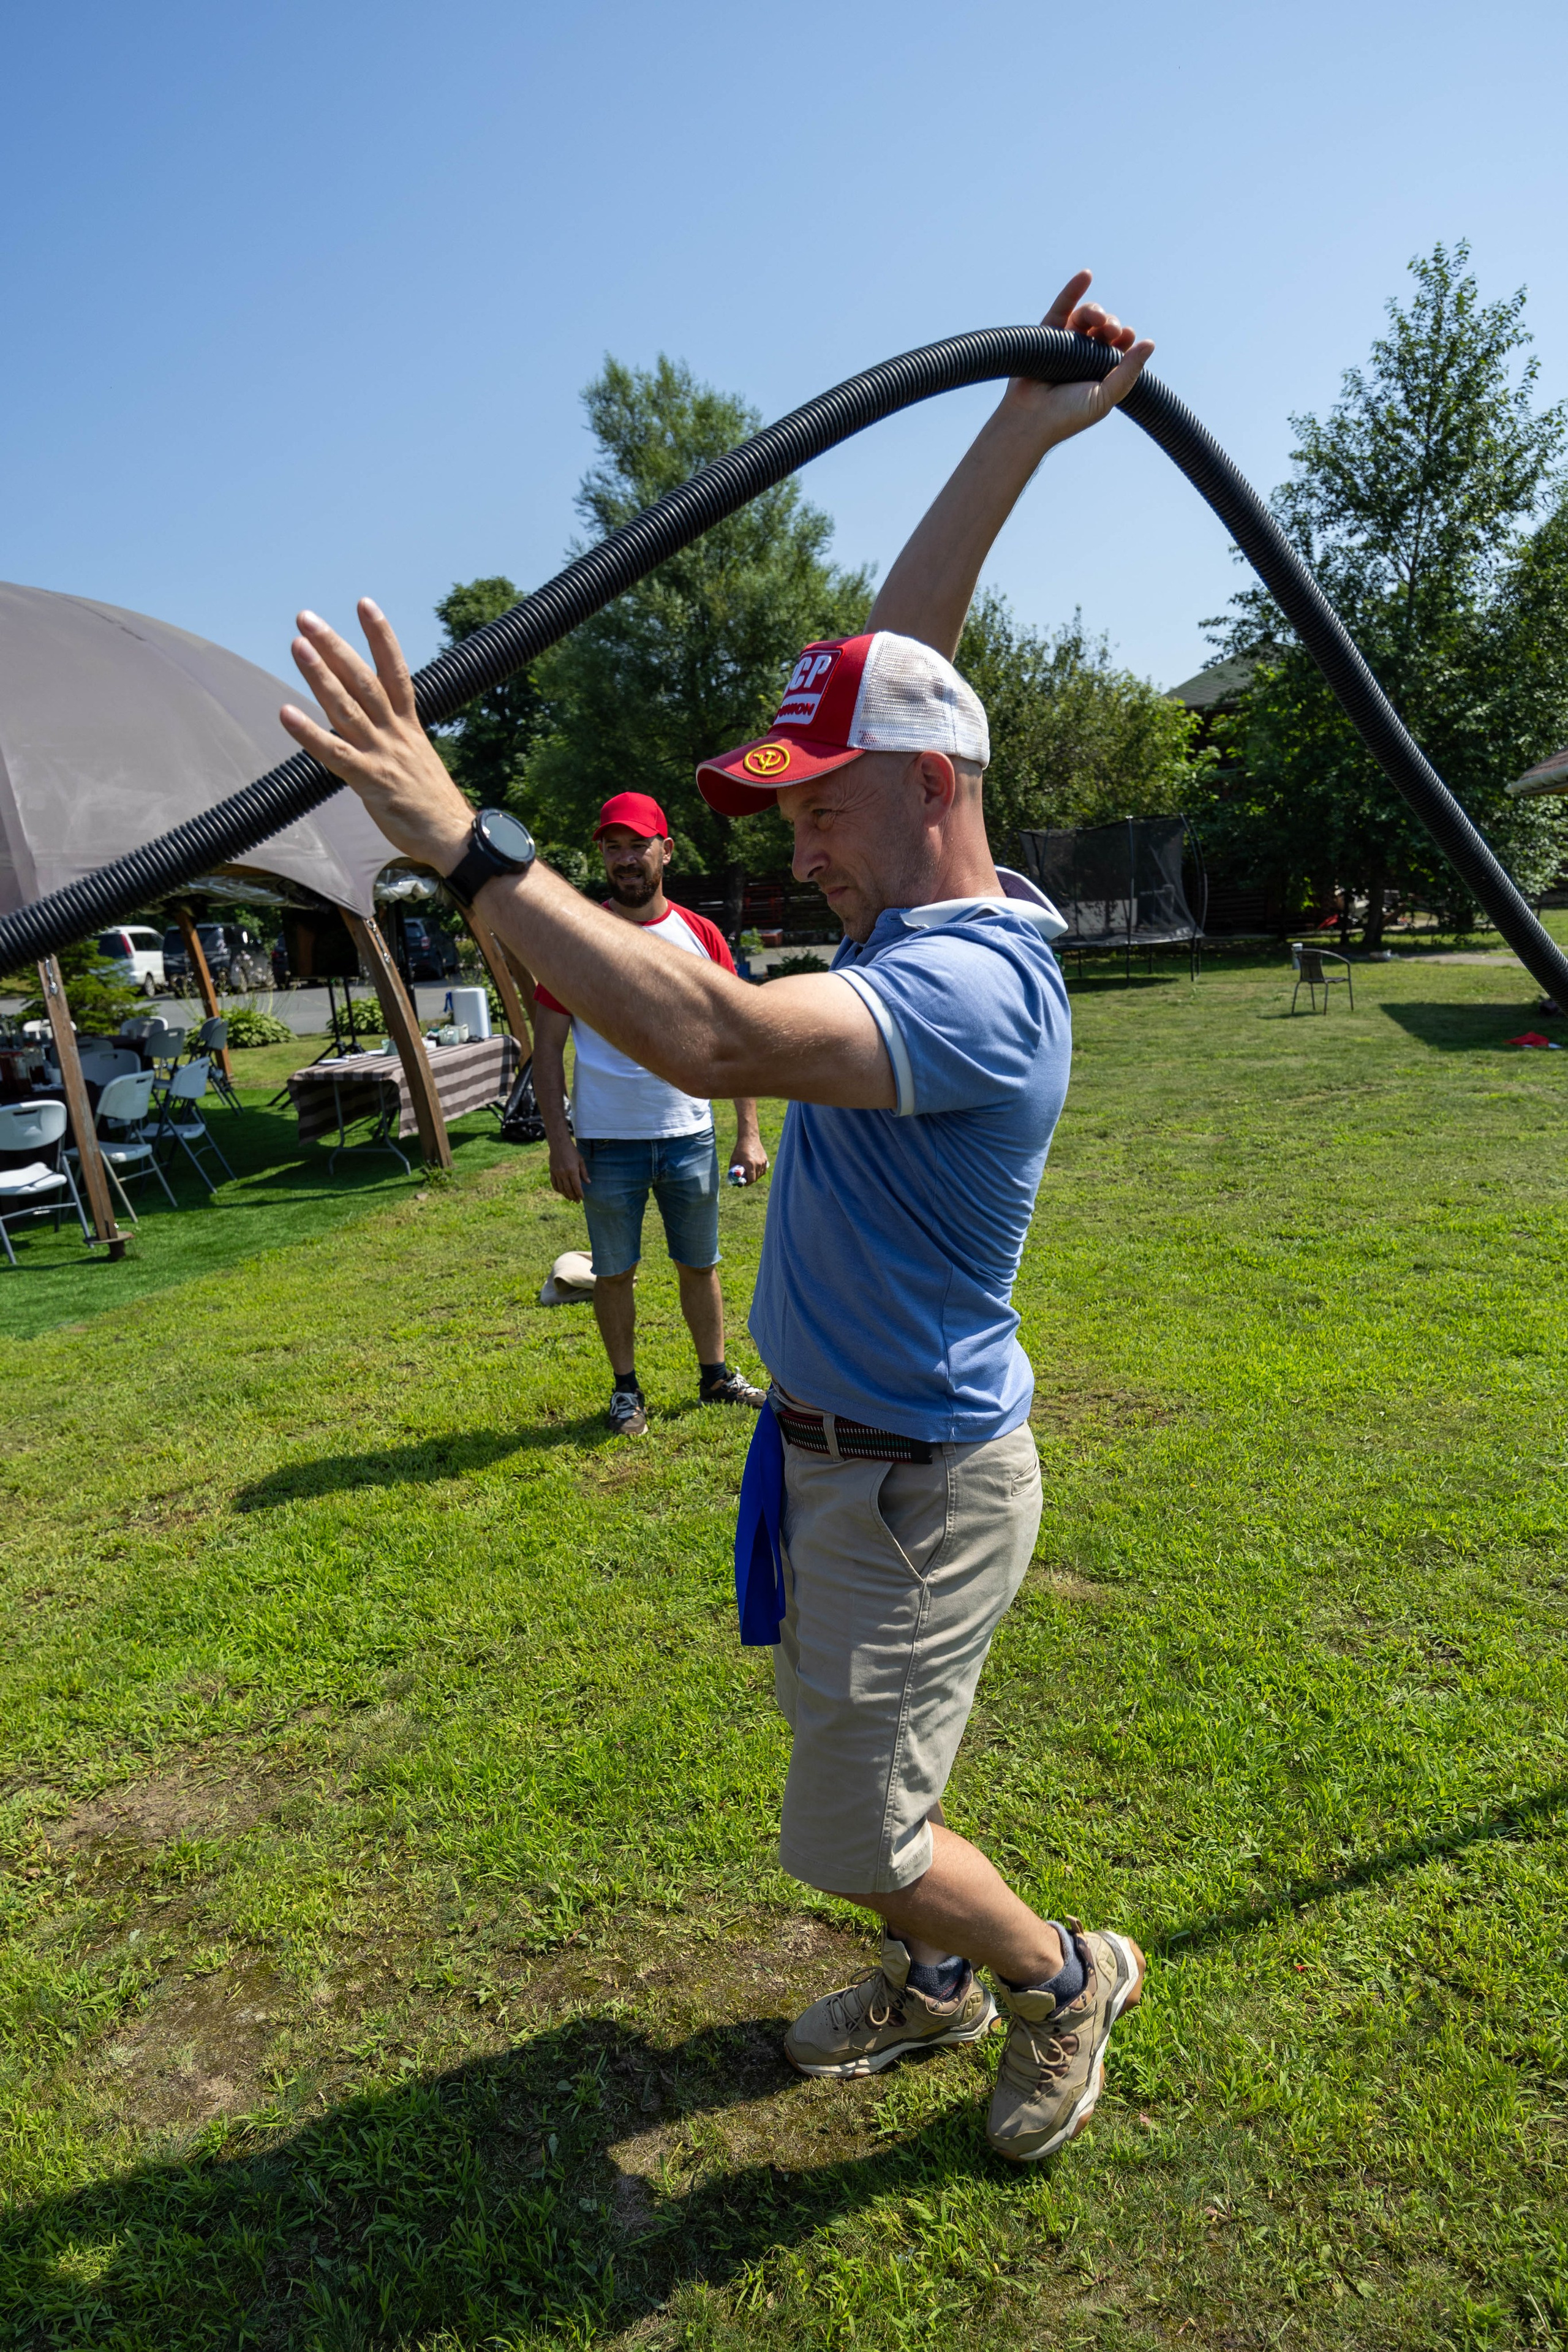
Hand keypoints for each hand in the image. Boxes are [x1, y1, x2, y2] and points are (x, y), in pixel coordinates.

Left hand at [280, 600, 474, 873]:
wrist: (455, 838)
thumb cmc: (432, 804)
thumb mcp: (415, 760)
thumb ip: (391, 738)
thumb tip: (366, 722)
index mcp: (409, 726)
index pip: (395, 671)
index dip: (381, 636)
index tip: (364, 604)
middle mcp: (395, 733)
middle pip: (363, 680)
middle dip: (334, 646)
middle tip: (307, 618)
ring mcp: (383, 755)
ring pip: (347, 707)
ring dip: (320, 675)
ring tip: (297, 646)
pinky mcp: (371, 783)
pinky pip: (335, 754)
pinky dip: (309, 733)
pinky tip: (286, 713)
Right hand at [549, 1142, 590, 1202]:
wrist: (559, 1144)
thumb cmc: (572, 1151)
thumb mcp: (581, 1160)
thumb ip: (584, 1172)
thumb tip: (588, 1183)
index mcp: (572, 1170)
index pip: (576, 1186)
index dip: (579, 1193)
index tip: (582, 1198)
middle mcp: (564, 1173)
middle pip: (568, 1189)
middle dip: (573, 1197)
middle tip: (577, 1201)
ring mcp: (556, 1173)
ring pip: (561, 1188)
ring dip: (566, 1195)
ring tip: (570, 1199)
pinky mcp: (551, 1172)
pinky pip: (554, 1184)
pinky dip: (558, 1190)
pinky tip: (562, 1192)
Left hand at [730, 1135, 769, 1184]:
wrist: (749, 1138)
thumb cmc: (739, 1149)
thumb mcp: (733, 1159)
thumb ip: (732, 1169)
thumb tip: (732, 1178)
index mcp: (750, 1164)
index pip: (752, 1179)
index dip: (747, 1183)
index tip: (744, 1183)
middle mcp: (758, 1163)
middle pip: (756, 1178)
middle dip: (751, 1180)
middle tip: (746, 1179)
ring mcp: (763, 1161)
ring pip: (760, 1174)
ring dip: (755, 1176)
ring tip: (749, 1173)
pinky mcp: (765, 1159)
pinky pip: (763, 1170)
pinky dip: (759, 1172)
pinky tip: (754, 1169)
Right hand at [1001, 269, 1153, 445]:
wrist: (1030, 420)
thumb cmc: (1068, 415)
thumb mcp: (1106, 396)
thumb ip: (1128, 372)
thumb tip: (1150, 343)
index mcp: (1100, 370)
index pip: (1119, 345)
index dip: (1125, 337)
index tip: (1126, 337)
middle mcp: (1084, 355)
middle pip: (1104, 327)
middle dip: (1111, 324)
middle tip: (1111, 331)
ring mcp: (1065, 343)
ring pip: (1085, 317)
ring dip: (1095, 311)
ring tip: (1097, 318)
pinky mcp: (1046, 334)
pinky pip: (1061, 307)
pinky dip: (1073, 290)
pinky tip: (1086, 275)